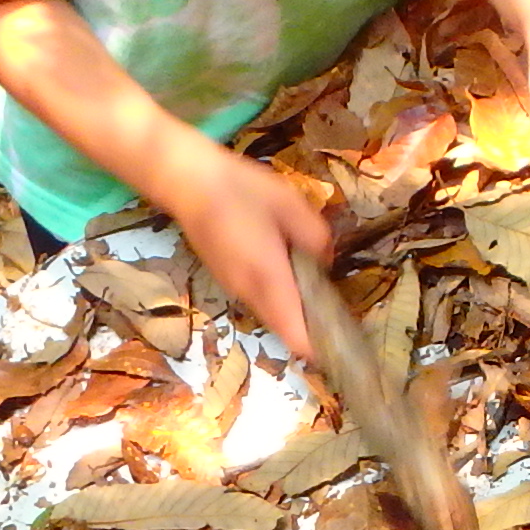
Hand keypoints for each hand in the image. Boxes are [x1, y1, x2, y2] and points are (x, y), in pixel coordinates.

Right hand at [169, 151, 333, 357]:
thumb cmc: (240, 189)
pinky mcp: (226, 281)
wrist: (187, 184)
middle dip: (311, 326)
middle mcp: (250, 293)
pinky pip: (259, 301)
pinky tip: (284, 267)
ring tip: (313, 281)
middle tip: (334, 301)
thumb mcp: (291, 204)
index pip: (297, 337)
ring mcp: (234, 289)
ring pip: (273, 316)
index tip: (342, 335)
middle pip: (286, 330)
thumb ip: (316, 237)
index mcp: (270, 278)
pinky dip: (278, 297)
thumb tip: (324, 262)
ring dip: (293, 310)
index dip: (321, 345)